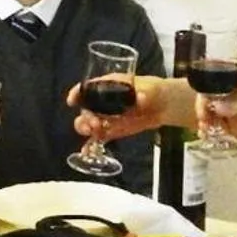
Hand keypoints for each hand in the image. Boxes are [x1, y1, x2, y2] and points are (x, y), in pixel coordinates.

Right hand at [68, 75, 188, 144]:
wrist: (164, 105)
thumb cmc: (153, 90)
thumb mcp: (150, 89)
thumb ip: (144, 94)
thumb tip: (141, 98)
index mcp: (107, 86)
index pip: (87, 88)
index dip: (78, 93)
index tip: (73, 100)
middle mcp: (102, 102)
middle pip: (86, 109)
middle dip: (85, 117)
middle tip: (94, 124)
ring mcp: (106, 117)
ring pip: (88, 123)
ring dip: (87, 128)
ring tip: (94, 132)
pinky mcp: (112, 131)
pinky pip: (98, 137)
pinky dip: (91, 144)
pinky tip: (87, 151)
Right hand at [208, 80, 236, 151]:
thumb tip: (216, 107)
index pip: (215, 75)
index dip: (205, 85)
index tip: (204, 98)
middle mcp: (232, 90)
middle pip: (208, 95)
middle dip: (202, 106)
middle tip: (204, 117)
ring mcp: (232, 109)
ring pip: (210, 112)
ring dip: (204, 120)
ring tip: (206, 129)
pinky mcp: (234, 126)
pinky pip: (216, 127)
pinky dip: (210, 131)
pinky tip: (208, 135)